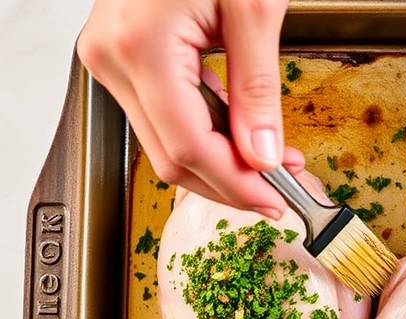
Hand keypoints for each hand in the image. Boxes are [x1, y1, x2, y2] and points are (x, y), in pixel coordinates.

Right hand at [77, 0, 303, 218]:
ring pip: (164, 143)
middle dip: (232, 182)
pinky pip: (162, 114)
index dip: (238, 186)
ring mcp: (109, 57)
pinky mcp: (121, 56)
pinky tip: (242, 135)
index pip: (191, 147)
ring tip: (273, 161)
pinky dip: (205, 133)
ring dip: (221, 162)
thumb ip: (259, 89)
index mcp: (140, 46)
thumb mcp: (254, 9)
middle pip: (171, 157)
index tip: (280, 200)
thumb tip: (265, 154)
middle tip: (284, 188)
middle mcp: (111, 57)